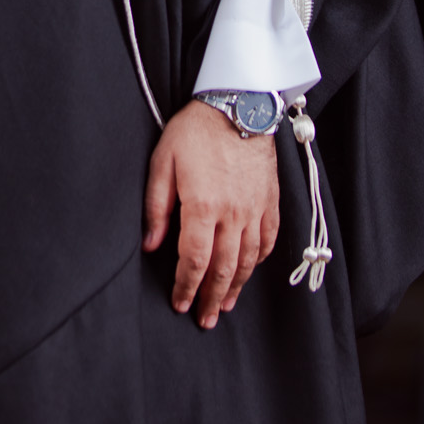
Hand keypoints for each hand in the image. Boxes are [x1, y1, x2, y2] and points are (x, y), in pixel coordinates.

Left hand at [142, 101, 279, 328]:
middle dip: (212, 298)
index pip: (195, 260)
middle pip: (224, 268)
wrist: (239, 103)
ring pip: (248, 260)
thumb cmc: (195, 130)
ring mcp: (256, 208)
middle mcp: (234, 213)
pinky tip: (249, 270)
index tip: (179, 303)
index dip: (187, 287)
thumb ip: (156, 207)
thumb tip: (151, 246)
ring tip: (227, 305)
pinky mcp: (271, 200)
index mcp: (203, 206)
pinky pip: (269, 239)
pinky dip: (259, 261)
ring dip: (236, 286)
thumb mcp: (162, 162)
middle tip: (205, 320)